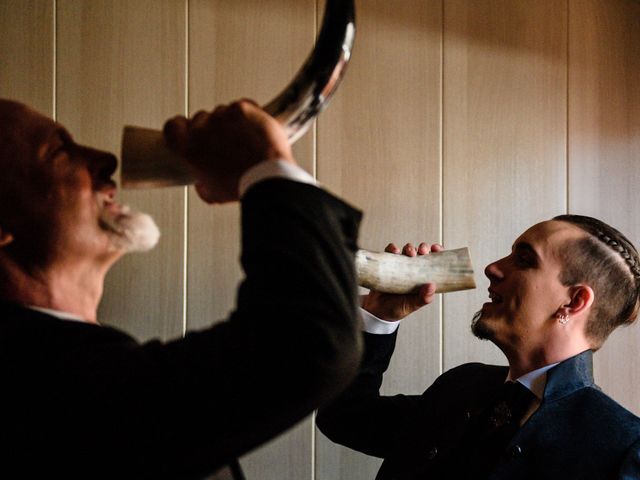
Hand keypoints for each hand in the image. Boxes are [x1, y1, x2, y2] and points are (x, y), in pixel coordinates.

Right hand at [163, 99, 294, 202]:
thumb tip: (203, 181)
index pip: (173, 126)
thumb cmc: (242, 186)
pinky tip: (254, 129)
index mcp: (189, 148)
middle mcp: (202, 130)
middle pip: (201, 118)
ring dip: (231, 121)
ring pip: (222, 112)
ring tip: (246, 139)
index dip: (182, 127)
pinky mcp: (241, 109)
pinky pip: (242, 106)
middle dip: (213, 128)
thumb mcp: (211, 193)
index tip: (188, 129)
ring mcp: (222, 118)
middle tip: (227, 142)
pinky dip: (248, 114)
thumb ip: (201, 181)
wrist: (267, 177)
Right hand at [361, 242, 442, 320]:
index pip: (433, 262)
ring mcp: (400, 266)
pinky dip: (392, 248)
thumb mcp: (413, 305)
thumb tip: (432, 286)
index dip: (436, 252)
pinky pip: (390, 252)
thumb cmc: (398, 308)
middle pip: (421, 252)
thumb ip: (423, 298)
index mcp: (423, 278)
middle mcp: (413, 270)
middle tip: (422, 251)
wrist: (378, 311)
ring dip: (409, 247)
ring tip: (409, 252)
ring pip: (407, 250)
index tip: (436, 248)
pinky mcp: (388, 264)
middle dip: (423, 248)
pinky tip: (394, 251)